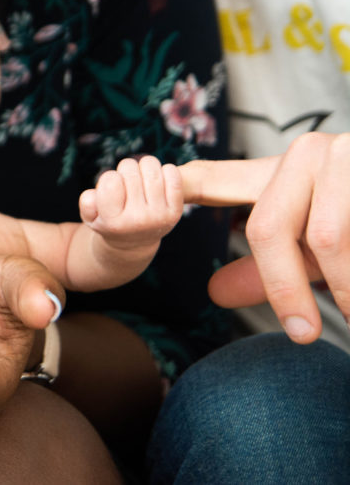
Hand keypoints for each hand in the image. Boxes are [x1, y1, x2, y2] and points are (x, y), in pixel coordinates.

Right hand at [79, 156, 182, 251]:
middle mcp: (137, 220)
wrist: (135, 242)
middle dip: (125, 169)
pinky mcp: (175, 211)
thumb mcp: (91, 218)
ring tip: (140, 176)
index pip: (110, 180)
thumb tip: (93, 195)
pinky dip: (164, 170)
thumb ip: (87, 204)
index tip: (111, 186)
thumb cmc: (110, 221)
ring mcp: (159, 215)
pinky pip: (172, 175)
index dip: (109, 177)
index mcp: (113, 222)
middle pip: (130, 170)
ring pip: (151, 168)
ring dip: (144, 166)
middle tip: (126, 180)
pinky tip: (157, 179)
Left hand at [182, 133, 349, 343]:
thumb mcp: (314, 244)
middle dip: (284, 288)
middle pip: (268, 227)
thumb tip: (214, 293)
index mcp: (281, 169)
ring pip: (325, 238)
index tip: (157, 197)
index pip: (213, 179)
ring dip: (343, 288)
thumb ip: (266, 267)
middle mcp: (310, 153)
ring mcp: (348, 156)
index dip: (181, 188)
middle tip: (303, 334)